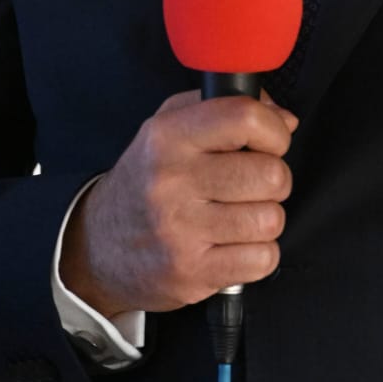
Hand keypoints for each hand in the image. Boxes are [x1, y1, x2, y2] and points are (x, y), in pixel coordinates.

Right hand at [60, 89, 297, 318]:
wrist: (97, 245)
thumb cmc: (146, 181)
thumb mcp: (170, 127)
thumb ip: (225, 108)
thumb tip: (284, 120)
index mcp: (169, 137)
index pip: (245, 118)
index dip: (274, 131)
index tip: (271, 142)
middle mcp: (171, 181)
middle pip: (270, 174)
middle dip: (275, 180)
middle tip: (255, 185)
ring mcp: (180, 231)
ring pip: (270, 219)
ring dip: (265, 219)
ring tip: (241, 216)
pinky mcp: (191, 273)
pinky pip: (262, 260)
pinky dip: (258, 254)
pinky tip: (235, 245)